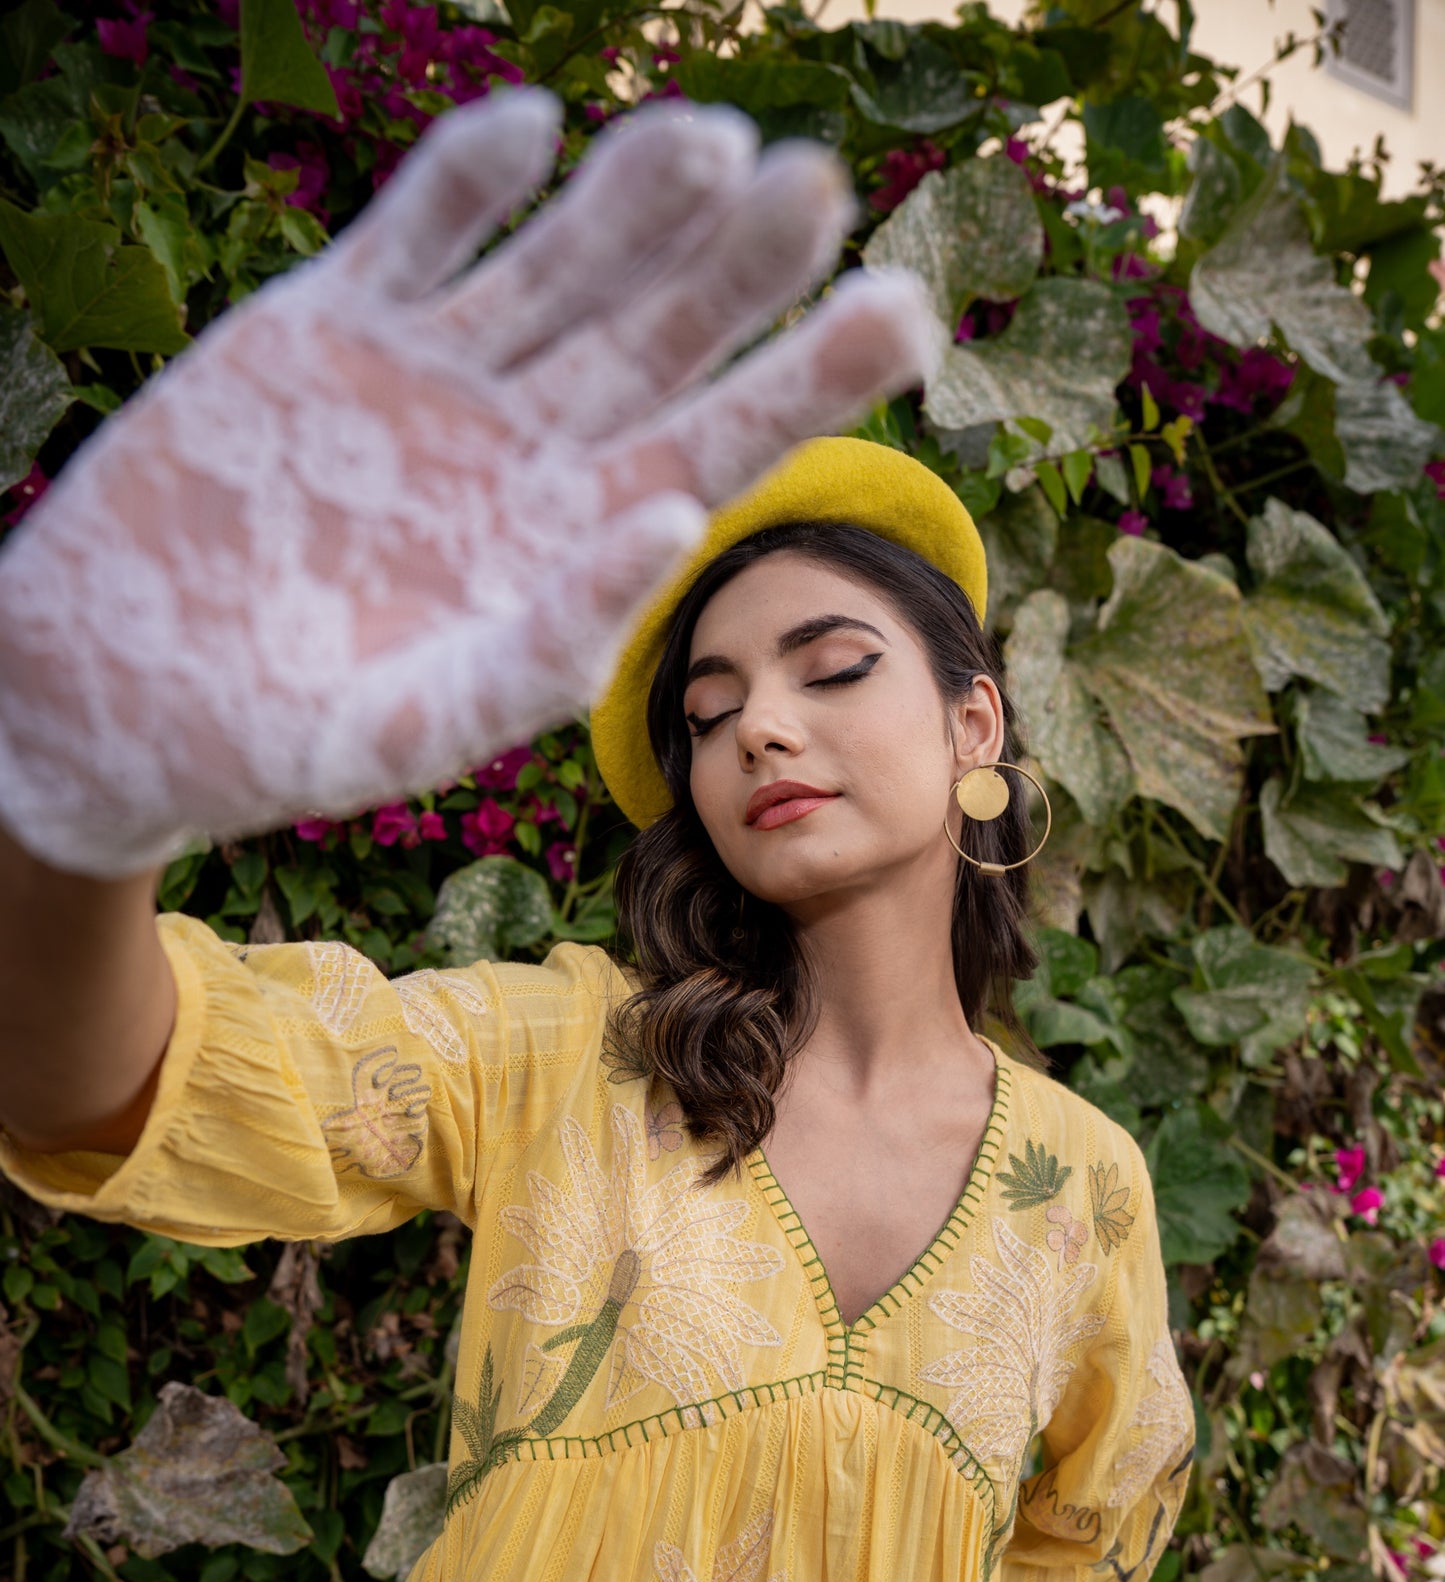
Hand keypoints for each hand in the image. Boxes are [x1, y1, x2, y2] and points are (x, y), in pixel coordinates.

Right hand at [0, 93, 933, 877]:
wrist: (118, 699)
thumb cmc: (282, 745)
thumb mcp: (423, 723)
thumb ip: (549, 641)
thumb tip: (685, 513)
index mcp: (576, 542)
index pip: (724, 443)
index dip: (811, 379)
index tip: (900, 315)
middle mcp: (526, 447)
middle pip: (661, 335)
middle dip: (739, 267)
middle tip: (817, 189)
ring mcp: (432, 376)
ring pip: (555, 266)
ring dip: (629, 202)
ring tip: (709, 145)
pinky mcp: (328, 325)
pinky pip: (416, 235)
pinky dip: (466, 183)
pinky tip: (534, 131)